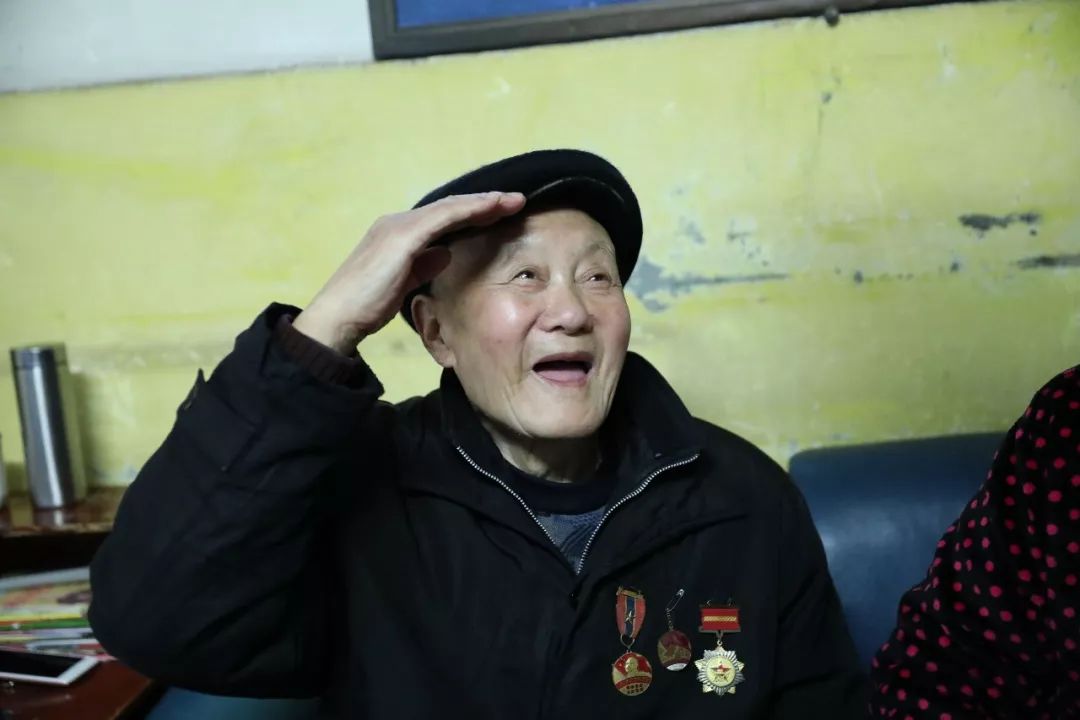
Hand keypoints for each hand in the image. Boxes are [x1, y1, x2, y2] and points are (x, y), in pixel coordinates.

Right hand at [294, 192, 524, 352]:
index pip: (443, 218)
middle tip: (516, 201)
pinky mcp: (402, 236)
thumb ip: (423, 266)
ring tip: (512, 201)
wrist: (339, 315)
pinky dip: (469, 211)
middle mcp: (398, 223)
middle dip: (485, 204)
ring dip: (484, 203)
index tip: (502, 215)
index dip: (474, 214)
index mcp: (398, 234)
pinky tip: (490, 208)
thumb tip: (446, 254)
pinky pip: (443, 217)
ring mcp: (399, 226)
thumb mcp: (403, 283)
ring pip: (450, 207)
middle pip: (450, 208)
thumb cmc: (367, 306)